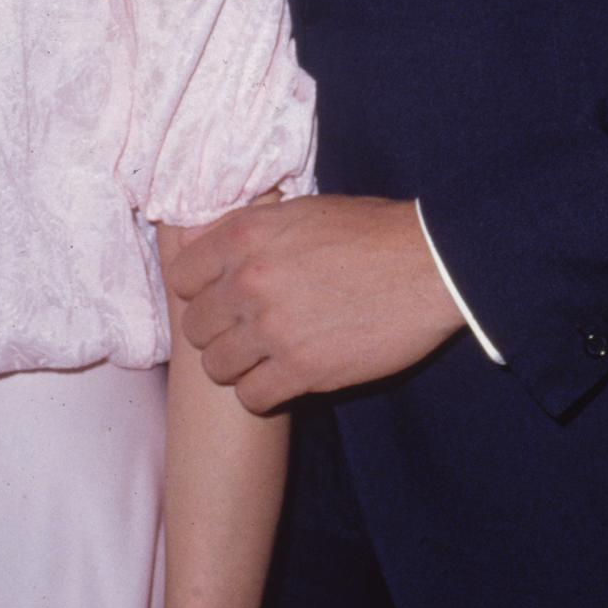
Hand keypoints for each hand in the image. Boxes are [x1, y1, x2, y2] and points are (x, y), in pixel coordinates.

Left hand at [165, 193, 462, 413]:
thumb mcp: (300, 210)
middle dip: (216, 330)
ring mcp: (273, 329)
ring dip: (237, 365)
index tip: (217, 297)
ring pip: (217, 367)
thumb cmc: (370, 231)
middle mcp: (249, 282)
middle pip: (195, 327)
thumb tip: (211, 243)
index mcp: (244, 236)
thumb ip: (251, 231)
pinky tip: (283, 378)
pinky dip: (263, 392)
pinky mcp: (302, 370)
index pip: (181, 277)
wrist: (427, 264)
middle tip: (243, 331)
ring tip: (262, 358)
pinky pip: (252, 397)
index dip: (198, 290)